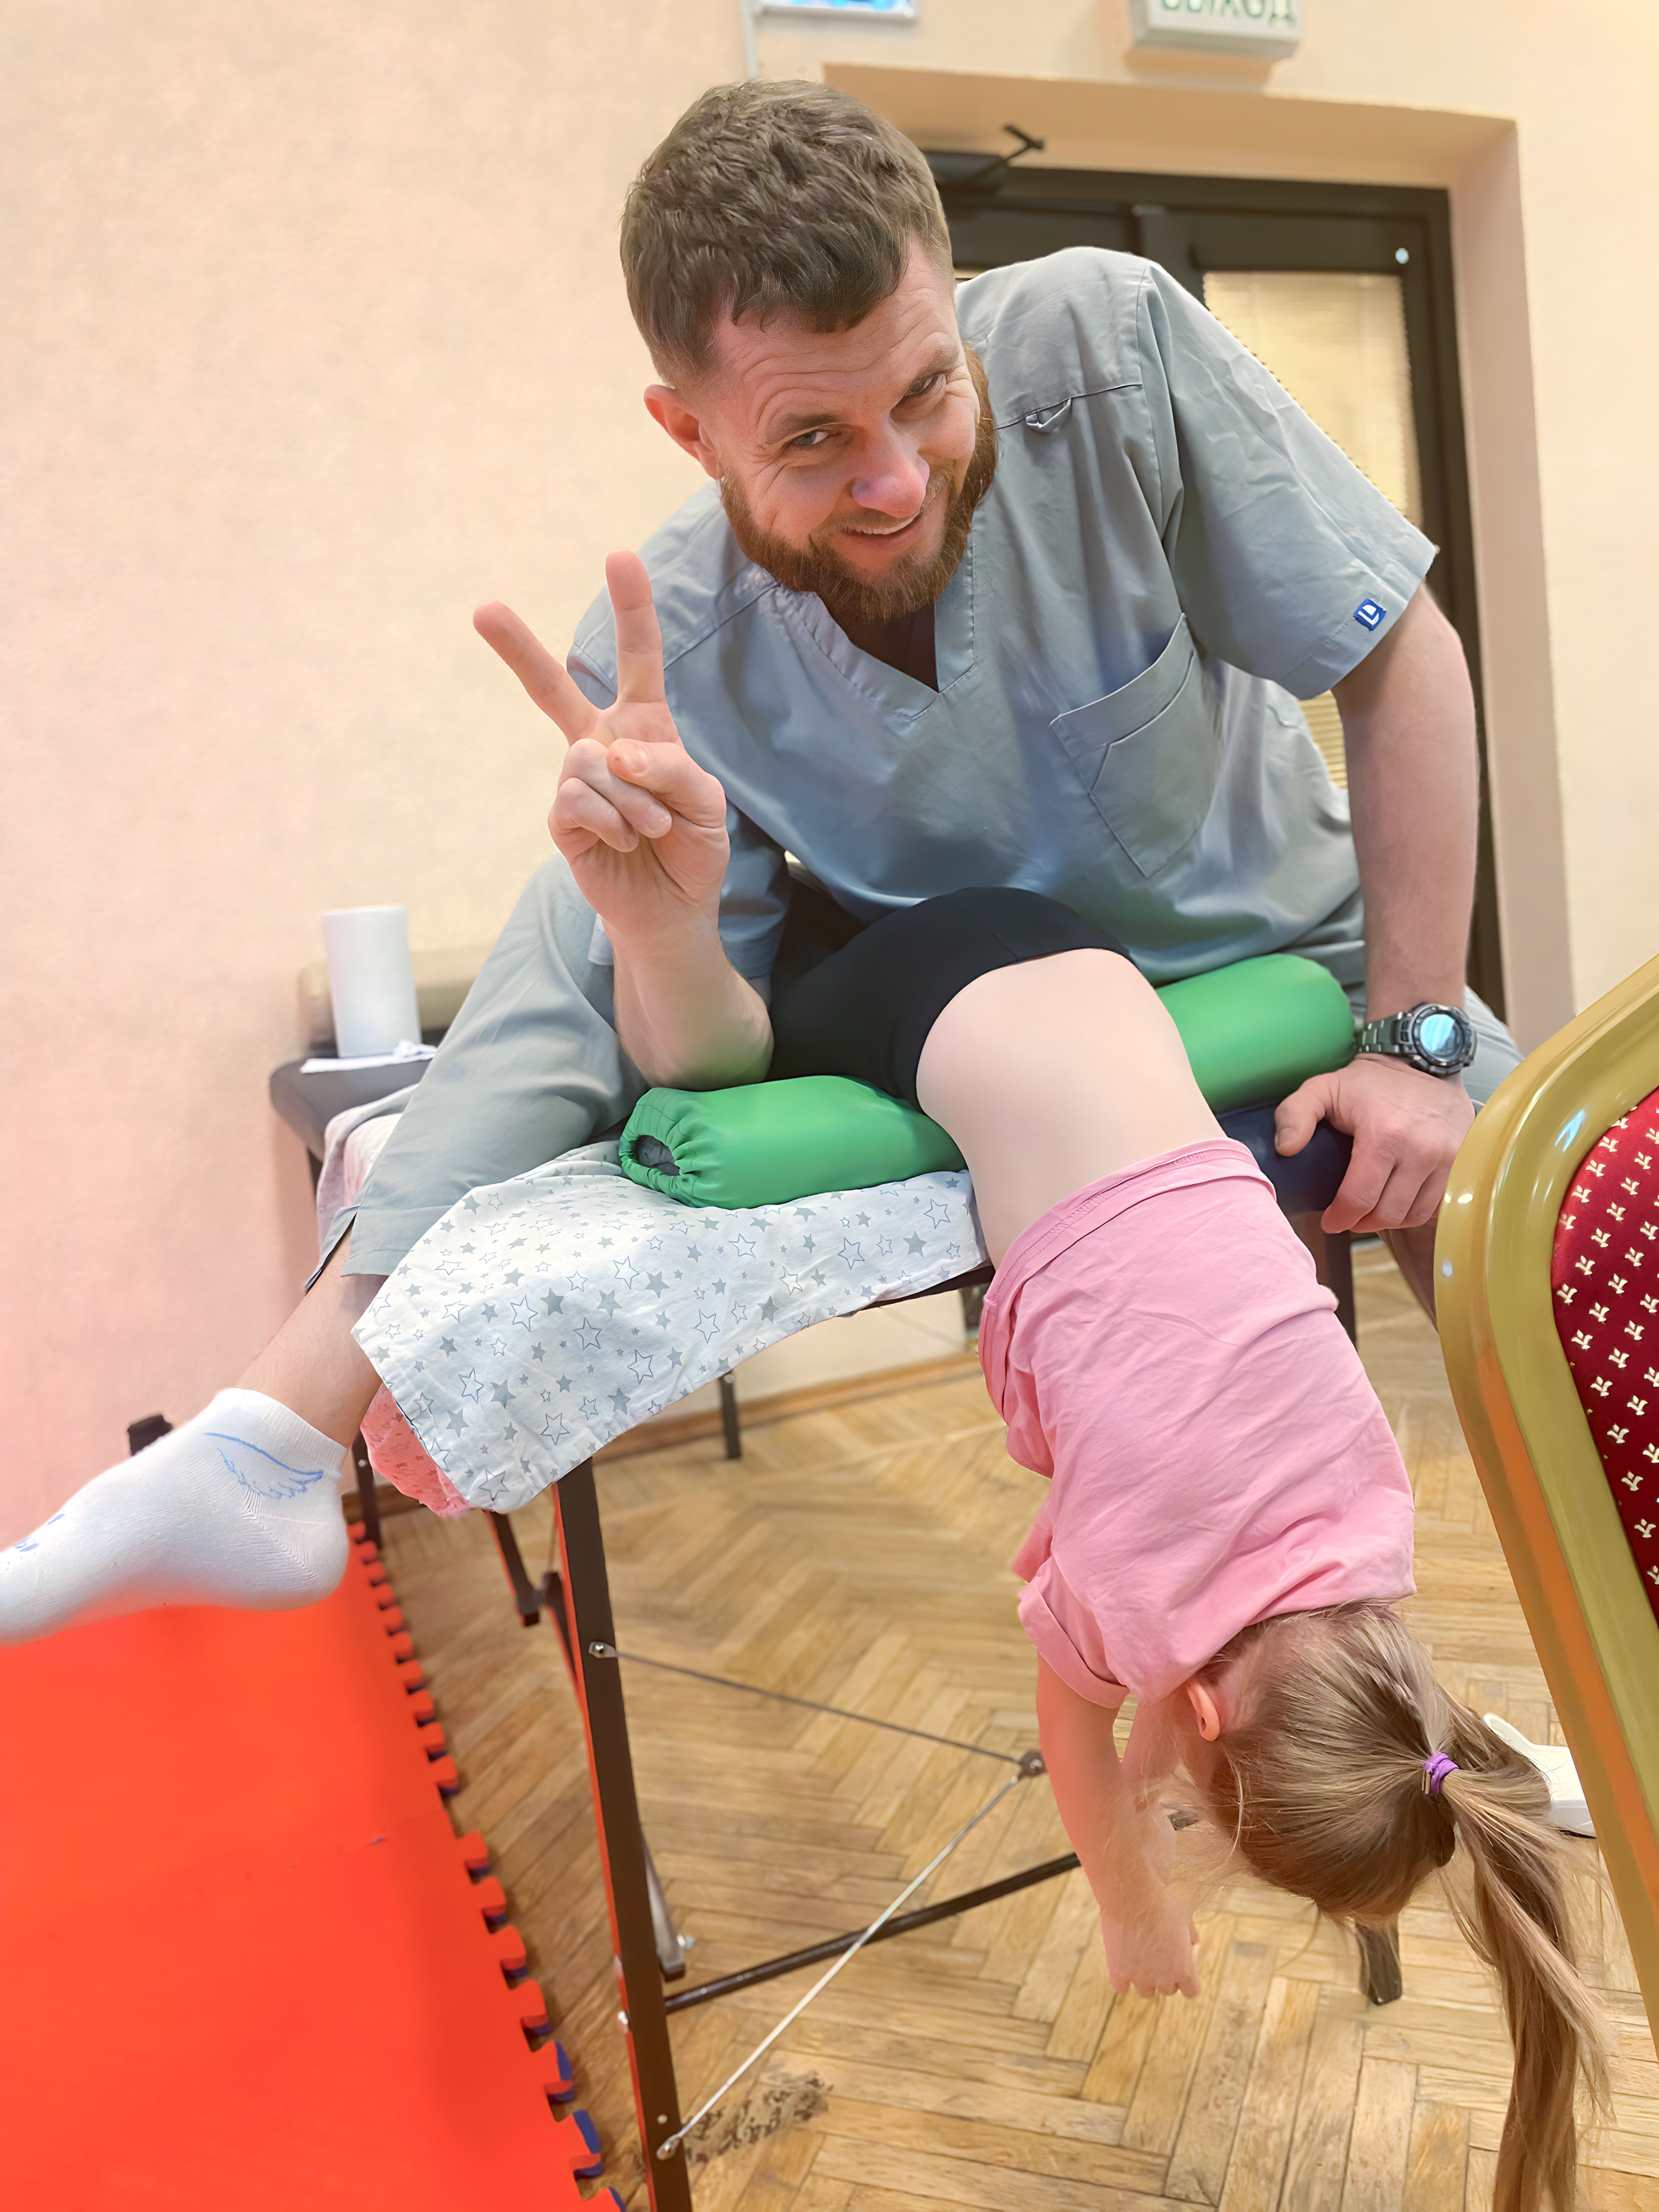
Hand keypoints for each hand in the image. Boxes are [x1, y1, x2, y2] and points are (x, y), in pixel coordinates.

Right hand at [474, 552, 730, 947]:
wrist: (673, 907)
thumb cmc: (692, 846)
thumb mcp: (706, 801)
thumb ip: (671, 768)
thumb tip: (613, 753)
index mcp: (642, 725)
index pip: (637, 658)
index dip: (631, 609)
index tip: (619, 557)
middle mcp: (600, 743)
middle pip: (553, 687)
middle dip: (517, 648)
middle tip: (483, 609)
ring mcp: (575, 779)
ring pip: (587, 762)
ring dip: (631, 800)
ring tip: (649, 828)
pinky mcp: (560, 818)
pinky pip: (577, 800)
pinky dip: (612, 823)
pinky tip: (625, 842)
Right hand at [1100, 1897, 1200, 1999]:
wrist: (1132, 1895)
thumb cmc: (1162, 1901)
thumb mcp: (1184, 1916)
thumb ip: (1190, 1934)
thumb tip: (1193, 1941)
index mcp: (1183, 1967)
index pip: (1191, 1990)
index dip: (1187, 1981)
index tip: (1181, 1969)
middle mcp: (1163, 1977)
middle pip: (1168, 1990)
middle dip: (1166, 1977)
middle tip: (1159, 1957)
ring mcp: (1139, 1976)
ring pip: (1146, 1992)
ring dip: (1145, 1980)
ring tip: (1141, 1961)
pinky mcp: (1118, 1971)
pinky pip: (1121, 1987)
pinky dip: (1123, 1979)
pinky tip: (1123, 1964)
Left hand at [1275, 1054, 1473, 1234]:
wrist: (1422, 1061)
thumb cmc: (1370, 1081)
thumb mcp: (1324, 1087)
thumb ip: (1295, 1114)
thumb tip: (1286, 1149)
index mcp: (1384, 1135)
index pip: (1360, 1198)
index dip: (1340, 1218)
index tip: (1329, 1221)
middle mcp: (1422, 1150)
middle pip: (1389, 1212)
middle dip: (1362, 1222)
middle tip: (1348, 1218)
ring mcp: (1448, 1156)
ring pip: (1415, 1214)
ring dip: (1390, 1220)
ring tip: (1371, 1212)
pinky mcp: (1463, 1159)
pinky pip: (1438, 1203)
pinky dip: (1416, 1210)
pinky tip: (1398, 1201)